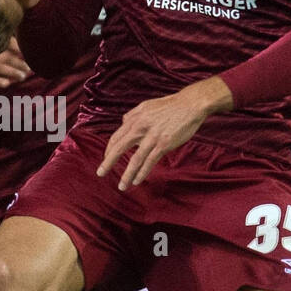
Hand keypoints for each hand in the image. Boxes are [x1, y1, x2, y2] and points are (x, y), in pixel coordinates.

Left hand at [97, 77, 232, 189]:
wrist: (190, 104)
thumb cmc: (169, 105)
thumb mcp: (147, 106)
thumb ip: (133, 115)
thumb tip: (123, 122)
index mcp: (134, 119)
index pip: (116, 137)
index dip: (109, 150)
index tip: (106, 159)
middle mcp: (140, 127)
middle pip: (119, 148)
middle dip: (108, 163)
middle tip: (100, 173)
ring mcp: (152, 137)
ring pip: (135, 159)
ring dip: (127, 175)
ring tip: (122, 186)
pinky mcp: (164, 144)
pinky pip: (150, 161)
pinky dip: (142, 172)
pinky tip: (137, 181)